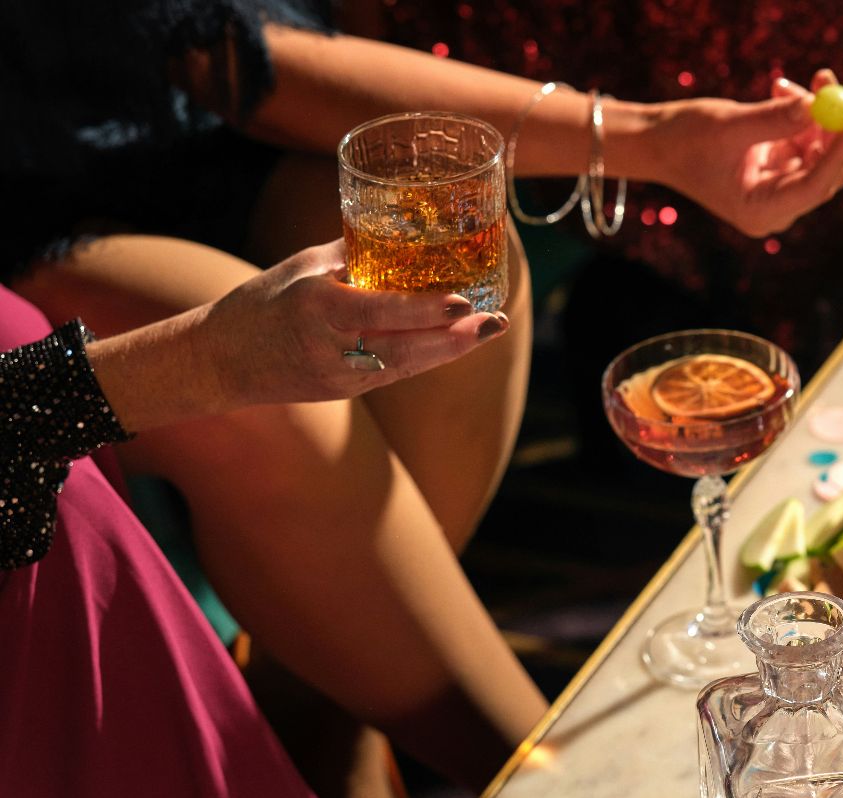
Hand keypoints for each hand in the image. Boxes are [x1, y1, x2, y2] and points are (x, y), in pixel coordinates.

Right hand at [92, 239, 504, 431]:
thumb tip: (397, 231)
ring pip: (408, 365)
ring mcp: (339, 375)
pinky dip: (426, 357)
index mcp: (316, 306)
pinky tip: (455, 343)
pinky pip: (394, 373)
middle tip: (496, 321)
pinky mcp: (344, 392)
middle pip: (406, 347)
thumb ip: (351, 254)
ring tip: (488, 330)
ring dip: (450, 349)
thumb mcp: (301, 266)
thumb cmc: (260, 303)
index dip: (426, 310)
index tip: (463, 301)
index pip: (382, 311)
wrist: (218, 362)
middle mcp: (330, 345)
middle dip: (456, 338)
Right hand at [642, 70, 842, 237]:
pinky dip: (803, 113)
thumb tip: (815, 107)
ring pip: (820, 151)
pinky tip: (785, 87)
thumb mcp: (727, 127)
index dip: (839, 154)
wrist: (656, 142)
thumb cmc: (682, 139)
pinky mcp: (777, 167)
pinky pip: (805, 140)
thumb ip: (771, 120)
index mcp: (762, 212)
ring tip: (819, 77)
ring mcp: (779, 187)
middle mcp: (776, 206)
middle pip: (827, 172)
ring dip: (822, 113)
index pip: (814, 187)